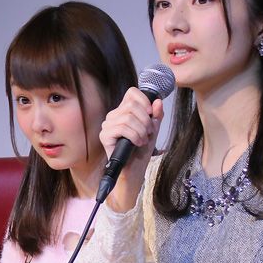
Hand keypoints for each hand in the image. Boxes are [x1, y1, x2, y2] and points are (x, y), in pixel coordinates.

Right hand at [98, 87, 164, 211]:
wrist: (135, 170)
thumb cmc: (141, 151)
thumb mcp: (153, 129)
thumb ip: (156, 115)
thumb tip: (158, 101)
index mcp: (123, 111)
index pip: (132, 93)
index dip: (144, 101)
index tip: (151, 114)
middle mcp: (113, 116)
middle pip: (132, 105)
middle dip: (146, 120)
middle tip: (149, 132)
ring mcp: (107, 125)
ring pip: (128, 117)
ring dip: (141, 129)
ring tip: (144, 140)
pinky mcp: (105, 136)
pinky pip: (122, 128)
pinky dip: (134, 135)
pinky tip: (138, 143)